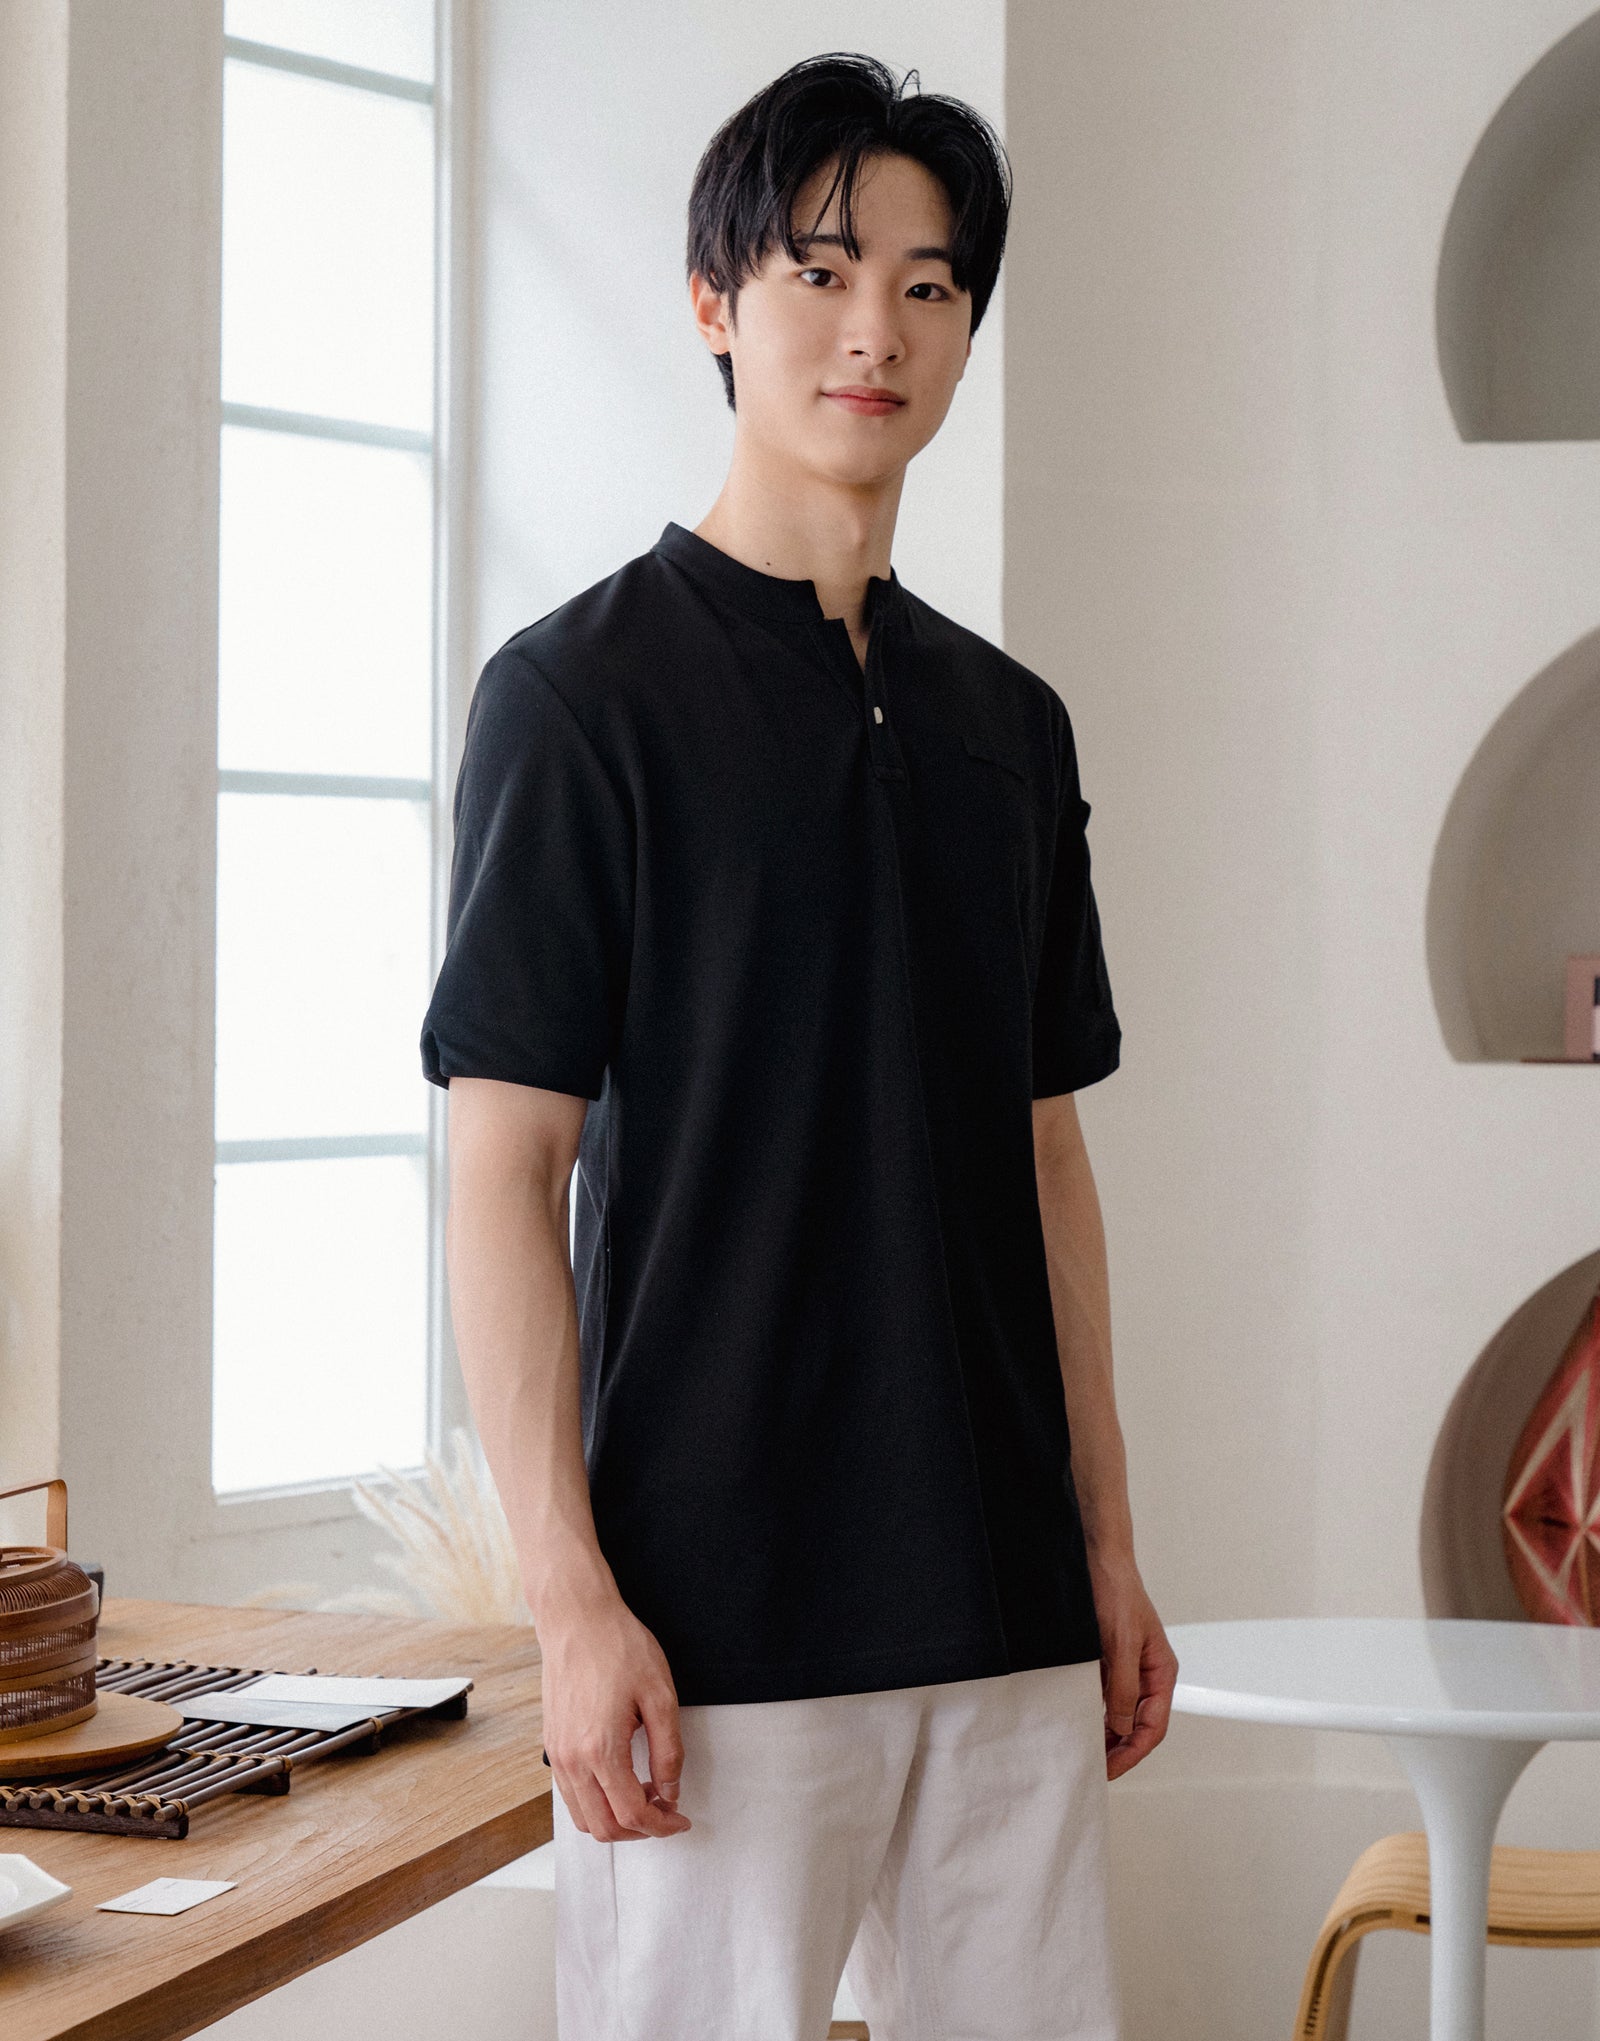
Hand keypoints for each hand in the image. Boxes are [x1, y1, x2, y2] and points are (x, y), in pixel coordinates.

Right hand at [539, 1592, 692, 1840]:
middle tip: (665, 1810)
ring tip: (645, 1795)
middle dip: (639, 1830)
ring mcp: (557, 1754)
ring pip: (583, 1818)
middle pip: (604, 1828)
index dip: (662, 1825)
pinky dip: (596, 1804)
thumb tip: (670, 1790)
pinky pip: (570, 1795)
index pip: (632, 1814)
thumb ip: (669, 1751)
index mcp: (600, 1750)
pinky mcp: (552, 1745)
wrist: (577, 1620)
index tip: (680, 1819)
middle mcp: (572, 1760)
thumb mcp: (660, 1695)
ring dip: (616, 1820)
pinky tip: (620, 1781)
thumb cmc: (617, 1647)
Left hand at [1088, 1547, 1177, 1780]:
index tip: (1110, 1769)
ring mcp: (1125, 1667)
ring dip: (1105, 1733)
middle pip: (1137, 1725)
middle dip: (1118, 1749)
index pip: (1153, 1727)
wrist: (1097, 1558)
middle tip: (1093, 1768)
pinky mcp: (1106, 1659)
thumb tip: (1121, 1726)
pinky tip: (1077, 1720)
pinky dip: (1093, 1712)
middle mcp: (1145, 1673)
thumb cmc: (1116, 1591)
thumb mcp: (1122, 1643)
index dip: (1132, 1752)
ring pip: (1119, 1713)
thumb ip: (1124, 1686)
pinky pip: (1103, 1695)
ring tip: (1084, 1751)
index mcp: (1160, 1672)